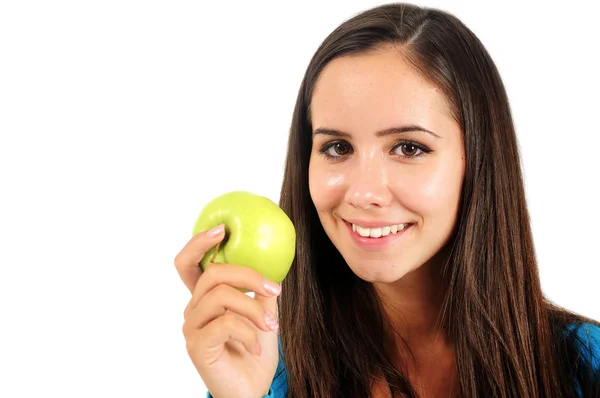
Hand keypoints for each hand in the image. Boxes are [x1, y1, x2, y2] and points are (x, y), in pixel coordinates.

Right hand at [174, 224, 280, 397]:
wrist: (252, 390)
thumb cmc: (254, 350)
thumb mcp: (263, 314)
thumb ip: (261, 290)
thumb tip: (273, 261)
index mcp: (205, 298)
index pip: (189, 263)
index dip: (199, 243)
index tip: (222, 229)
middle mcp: (193, 309)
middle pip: (212, 273)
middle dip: (248, 275)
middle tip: (275, 288)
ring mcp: (191, 327)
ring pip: (221, 296)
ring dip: (254, 308)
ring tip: (272, 325)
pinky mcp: (196, 345)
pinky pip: (225, 323)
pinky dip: (248, 331)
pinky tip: (256, 344)